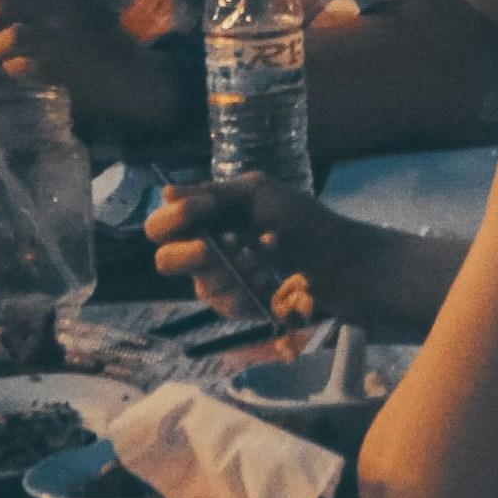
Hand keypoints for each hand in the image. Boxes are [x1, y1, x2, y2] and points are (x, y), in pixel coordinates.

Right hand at [153, 176, 353, 321]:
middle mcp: (203, 251)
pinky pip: (225, 304)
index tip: (205, 208)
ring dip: (238, 267)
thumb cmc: (299, 219)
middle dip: (196, 252)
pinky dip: (250, 287)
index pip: (161, 226)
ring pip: (201, 285)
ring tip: (270, 253)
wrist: (336, 257)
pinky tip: (271, 276)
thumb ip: (213, 192)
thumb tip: (166, 191)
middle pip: (166, 261)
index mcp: (204, 220)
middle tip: (227, 244)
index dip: (173, 218)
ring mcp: (217, 283)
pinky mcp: (235, 307)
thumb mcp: (259, 194)